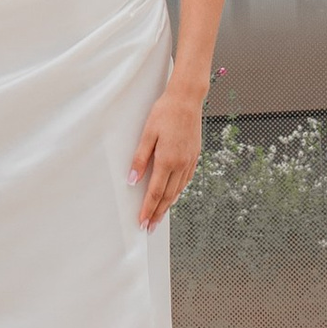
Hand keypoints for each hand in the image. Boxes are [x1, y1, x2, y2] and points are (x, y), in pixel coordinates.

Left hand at [130, 82, 203, 227]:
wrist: (187, 100)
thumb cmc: (165, 113)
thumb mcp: (147, 134)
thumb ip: (140, 158)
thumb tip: (132, 180)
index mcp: (167, 160)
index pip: (156, 192)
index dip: (148, 209)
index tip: (142, 222)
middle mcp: (181, 164)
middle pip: (168, 196)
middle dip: (157, 213)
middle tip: (149, 227)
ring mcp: (190, 161)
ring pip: (178, 190)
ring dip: (168, 205)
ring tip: (158, 216)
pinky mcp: (194, 157)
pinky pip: (186, 180)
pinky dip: (178, 192)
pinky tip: (173, 195)